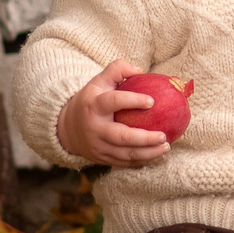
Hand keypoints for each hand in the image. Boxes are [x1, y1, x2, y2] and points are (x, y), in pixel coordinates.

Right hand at [55, 58, 170, 165]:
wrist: (67, 127)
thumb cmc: (91, 100)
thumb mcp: (99, 81)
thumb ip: (117, 70)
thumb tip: (140, 71)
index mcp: (93, 106)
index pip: (113, 102)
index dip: (133, 101)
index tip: (152, 101)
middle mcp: (94, 128)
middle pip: (121, 136)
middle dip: (144, 138)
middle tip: (163, 135)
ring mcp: (97, 146)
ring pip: (125, 154)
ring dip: (148, 153)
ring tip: (166, 146)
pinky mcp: (101, 158)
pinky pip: (124, 162)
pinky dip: (141, 160)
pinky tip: (156, 154)